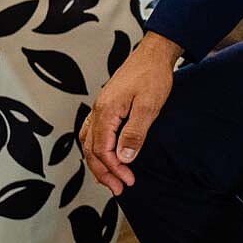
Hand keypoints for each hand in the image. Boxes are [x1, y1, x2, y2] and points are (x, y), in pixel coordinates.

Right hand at [79, 33, 179, 194]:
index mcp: (106, 111)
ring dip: (98, 162)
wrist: (153, 54)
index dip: (114, 168)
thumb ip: (135, 133)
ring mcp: (100, 107)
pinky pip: (93, 132)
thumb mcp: (148, 106)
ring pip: (89, 141)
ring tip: (110, 179)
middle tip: (118, 189)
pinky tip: (106, 155)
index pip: (102, 149)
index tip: (128, 181)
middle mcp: (97, 110)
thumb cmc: (152, 76)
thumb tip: (124, 158)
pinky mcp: (106, 106)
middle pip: (90, 149)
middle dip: (103, 172)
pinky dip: (96, 148)